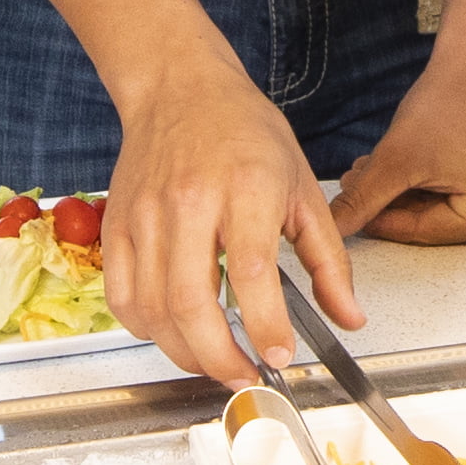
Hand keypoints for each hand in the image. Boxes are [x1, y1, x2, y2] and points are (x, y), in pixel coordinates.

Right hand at [105, 56, 350, 390]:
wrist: (179, 88)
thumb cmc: (243, 132)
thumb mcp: (303, 188)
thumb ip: (328, 260)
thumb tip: (349, 318)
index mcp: (245, 189)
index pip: (251, 273)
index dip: (265, 325)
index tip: (280, 356)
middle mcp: (188, 203)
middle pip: (191, 303)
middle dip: (220, 358)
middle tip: (246, 376)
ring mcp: (145, 216)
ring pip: (153, 309)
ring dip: (184, 352)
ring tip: (216, 362)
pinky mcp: (116, 226)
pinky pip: (121, 297)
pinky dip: (146, 329)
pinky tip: (174, 333)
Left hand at [335, 28, 465, 248]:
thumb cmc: (452, 100)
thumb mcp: (398, 158)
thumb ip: (364, 199)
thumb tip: (335, 231)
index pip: (426, 232)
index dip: (381, 220)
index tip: (350, 212)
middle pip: (436, 222)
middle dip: (391, 202)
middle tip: (354, 185)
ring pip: (444, 208)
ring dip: (405, 191)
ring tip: (368, 170)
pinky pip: (461, 193)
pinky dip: (429, 182)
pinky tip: (399, 165)